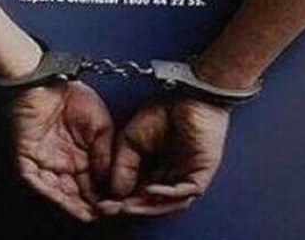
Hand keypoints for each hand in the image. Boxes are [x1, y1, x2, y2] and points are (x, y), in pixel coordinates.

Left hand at [10, 81, 113, 221]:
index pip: (95, 185)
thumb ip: (106, 154)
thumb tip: (113, 180)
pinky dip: (53, 195)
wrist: (47, 81)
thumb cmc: (72, 96)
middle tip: (106, 211)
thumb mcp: (101, 125)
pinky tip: (67, 201)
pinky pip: (39, 184)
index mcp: (83, 157)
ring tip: (90, 212)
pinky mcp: (27, 162)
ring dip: (74, 206)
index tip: (116, 204)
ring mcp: (46, 165)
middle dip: (92, 206)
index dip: (106, 196)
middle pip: (78, 195)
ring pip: (60, 195)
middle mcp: (65, 165)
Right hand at [99, 96, 229, 216]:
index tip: (103, 203)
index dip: (121, 199)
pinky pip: (183, 192)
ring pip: (166, 202)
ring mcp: (187, 178)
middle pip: (150, 202)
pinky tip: (149, 191)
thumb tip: (116, 190)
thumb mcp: (131, 137)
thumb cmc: (164, 110)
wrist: (188, 95)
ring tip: (127, 205)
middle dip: (131, 206)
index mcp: (156, 169)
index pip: (138, 192)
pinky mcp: (201, 175)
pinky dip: (166, 194)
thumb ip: (123, 163)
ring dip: (146, 206)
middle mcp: (171, 177)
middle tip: (112, 209)